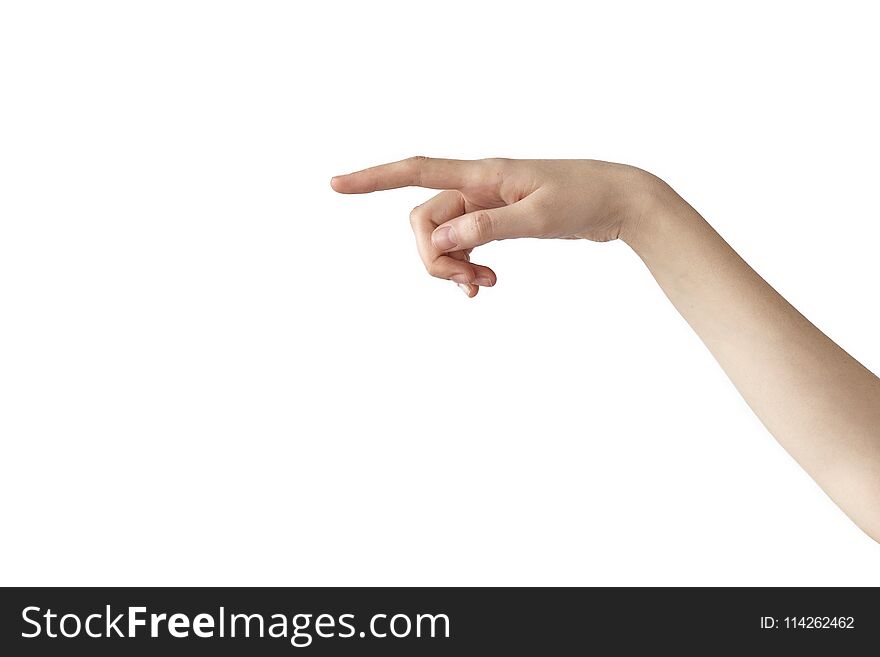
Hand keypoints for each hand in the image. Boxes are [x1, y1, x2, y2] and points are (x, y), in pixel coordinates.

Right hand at [330, 156, 658, 296]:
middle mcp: (477, 186)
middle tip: (467, 283)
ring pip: (442, 237)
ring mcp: (485, 205)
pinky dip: (466, 267)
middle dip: (433, 258)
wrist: (620, 200)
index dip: (373, 179)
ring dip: (452, 267)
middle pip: (424, 220)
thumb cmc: (586, 199)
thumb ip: (489, 226)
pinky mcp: (497, 221)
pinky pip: (463, 245)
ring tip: (485, 286)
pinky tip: (484, 285)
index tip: (336, 185)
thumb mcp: (540, 216)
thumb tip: (442, 239)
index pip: (416, 171)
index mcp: (483, 175)